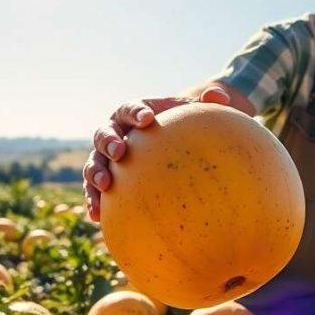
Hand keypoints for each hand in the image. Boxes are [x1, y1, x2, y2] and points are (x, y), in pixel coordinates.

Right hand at [83, 86, 229, 221]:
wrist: (165, 144)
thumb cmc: (178, 126)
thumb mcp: (191, 114)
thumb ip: (205, 104)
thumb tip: (220, 97)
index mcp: (131, 113)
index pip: (129, 109)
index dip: (136, 113)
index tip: (148, 119)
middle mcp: (113, 133)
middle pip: (103, 134)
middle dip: (109, 141)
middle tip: (120, 151)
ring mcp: (105, 158)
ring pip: (94, 163)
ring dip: (95, 173)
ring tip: (105, 184)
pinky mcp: (105, 180)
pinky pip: (95, 191)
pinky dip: (94, 201)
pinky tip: (97, 216)